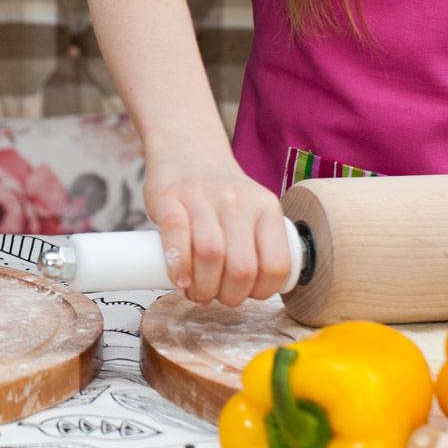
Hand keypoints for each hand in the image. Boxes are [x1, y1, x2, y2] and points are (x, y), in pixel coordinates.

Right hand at [144, 153, 292, 306]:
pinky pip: (177, 235)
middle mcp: (239, 201)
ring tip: (197, 292)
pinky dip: (178, 265)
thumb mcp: (251, 210)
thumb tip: (239, 295)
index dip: (261, 291)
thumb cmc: (220, 195)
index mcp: (266, 208)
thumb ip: (253, 247)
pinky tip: (179, 280)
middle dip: (229, 296)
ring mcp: (203, 197)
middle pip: (242, 268)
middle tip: (217, 297)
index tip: (246, 295)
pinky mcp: (170, 197)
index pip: (276, 265)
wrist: (187, 149)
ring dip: (203, 287)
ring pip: (211, 255)